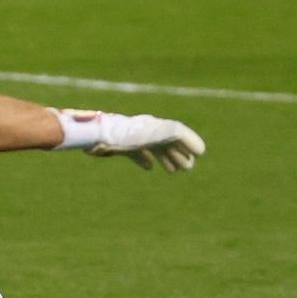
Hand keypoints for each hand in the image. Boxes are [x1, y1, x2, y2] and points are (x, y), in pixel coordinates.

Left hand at [88, 115, 205, 170]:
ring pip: (153, 147)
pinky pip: (136, 152)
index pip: (177, 132)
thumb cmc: (125, 135)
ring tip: (173, 170)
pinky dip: (145, 159)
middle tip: (187, 167)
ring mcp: (132, 138)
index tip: (200, 152)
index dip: (189, 141)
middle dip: (179, 153)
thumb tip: (201, 149)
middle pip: (166, 141)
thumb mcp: (156, 135)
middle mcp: (145, 131)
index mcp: (156, 127)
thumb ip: (178, 136)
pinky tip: (148, 167)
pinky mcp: (119, 145)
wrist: (95, 135)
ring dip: (165, 158)